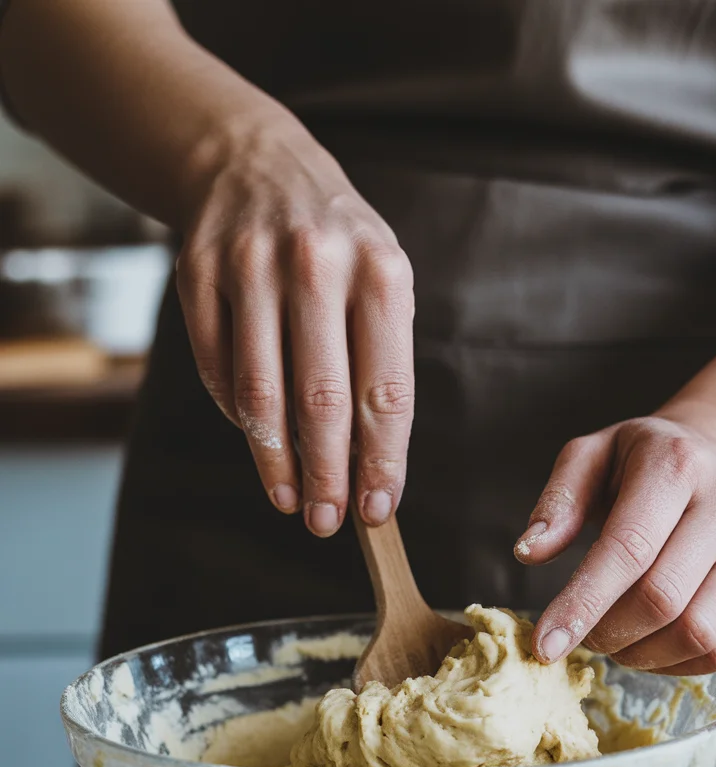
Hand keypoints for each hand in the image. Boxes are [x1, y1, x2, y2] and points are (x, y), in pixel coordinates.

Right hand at [175, 114, 413, 533]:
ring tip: (290, 501)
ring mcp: (249, 267)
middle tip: (328, 521)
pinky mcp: (197, 275)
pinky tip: (258, 442)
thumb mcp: (380, 281)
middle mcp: (316, 265)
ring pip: (261, 393)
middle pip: (322, 401)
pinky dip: (238, 418)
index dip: (383, 460)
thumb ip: (379, 363)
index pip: (385, 390)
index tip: (380, 508)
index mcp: (380, 272)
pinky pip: (218, 370)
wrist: (254, 164)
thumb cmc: (336, 243)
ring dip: (276, 462)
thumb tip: (367, 462)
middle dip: (327, 475)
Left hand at [516, 416, 715, 673]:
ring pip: (698, 633)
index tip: (545, 646)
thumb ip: (558, 502)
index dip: (582, 604)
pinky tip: (649, 645)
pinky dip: (676, 664)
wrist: (715, 458)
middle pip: (662, 598)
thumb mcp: (590, 458)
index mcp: (677, 464)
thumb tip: (529, 552)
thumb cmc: (639, 464)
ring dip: (642, 654)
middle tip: (583, 634)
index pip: (628, 549)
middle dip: (608, 631)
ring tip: (615, 639)